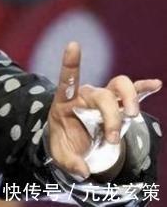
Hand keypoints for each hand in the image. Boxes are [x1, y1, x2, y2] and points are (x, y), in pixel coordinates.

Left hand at [46, 42, 161, 178]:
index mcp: (66, 102)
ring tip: (132, 115)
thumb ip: (69, 161)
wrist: (76, 141)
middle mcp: (86, 95)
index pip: (68, 80)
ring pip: (120, 86)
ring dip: (129, 99)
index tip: (73, 45)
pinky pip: (134, 91)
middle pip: (103, 95)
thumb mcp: (60, 153)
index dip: (70, 63)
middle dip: (111, 118)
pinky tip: (156, 84)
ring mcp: (104, 97)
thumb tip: (83, 170)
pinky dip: (144, 87)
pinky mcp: (118, 104)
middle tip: (112, 140)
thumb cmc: (65, 140)